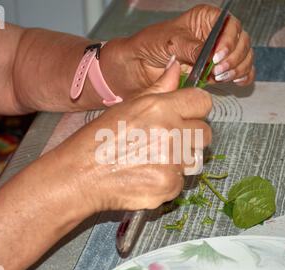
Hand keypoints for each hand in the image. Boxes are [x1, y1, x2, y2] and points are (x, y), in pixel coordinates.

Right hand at [42, 61, 211, 218]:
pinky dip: (166, 181)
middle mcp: (170, 133)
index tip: (186, 115)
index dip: (195, 109)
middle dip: (189, 136)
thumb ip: (158, 89)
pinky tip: (145, 176)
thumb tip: (175, 67)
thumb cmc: (98, 139)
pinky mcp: (169, 186)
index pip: (202, 102)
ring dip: (179, 160)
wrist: (80, 176)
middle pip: (204, 132)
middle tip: (165, 142)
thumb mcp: (126, 107)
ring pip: (193, 158)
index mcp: (160, 108)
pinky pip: (180, 181)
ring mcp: (171, 162)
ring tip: (151, 160)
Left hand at [103, 4, 254, 100]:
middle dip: (234, 58)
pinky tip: (236, 81)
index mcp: (207, 19)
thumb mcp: (172, 42)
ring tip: (220, 77)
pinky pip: (241, 72)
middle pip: (241, 43)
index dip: (228, 41)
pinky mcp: (220, 71)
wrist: (140, 65)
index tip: (217, 56)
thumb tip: (210, 56)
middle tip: (218, 71)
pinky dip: (243, 77)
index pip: (230, 26)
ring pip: (244, 58)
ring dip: (237, 69)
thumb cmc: (152, 45)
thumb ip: (192, 48)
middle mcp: (217, 35)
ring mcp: (220, 54)